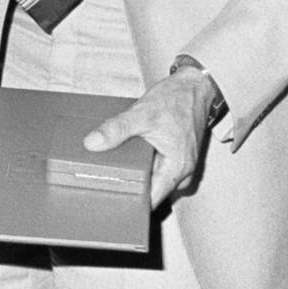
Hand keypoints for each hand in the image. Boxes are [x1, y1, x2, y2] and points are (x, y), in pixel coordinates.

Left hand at [82, 68, 218, 210]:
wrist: (195, 87)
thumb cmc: (177, 99)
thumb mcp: (142, 113)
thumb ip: (117, 130)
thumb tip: (93, 143)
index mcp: (177, 169)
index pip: (150, 200)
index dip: (128, 200)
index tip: (107, 194)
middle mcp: (182, 174)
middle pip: (149, 192)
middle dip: (128, 186)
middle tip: (104, 177)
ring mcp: (179, 168)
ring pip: (152, 181)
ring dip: (135, 174)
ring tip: (114, 164)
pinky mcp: (175, 161)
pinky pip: (155, 170)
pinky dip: (142, 164)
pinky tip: (129, 154)